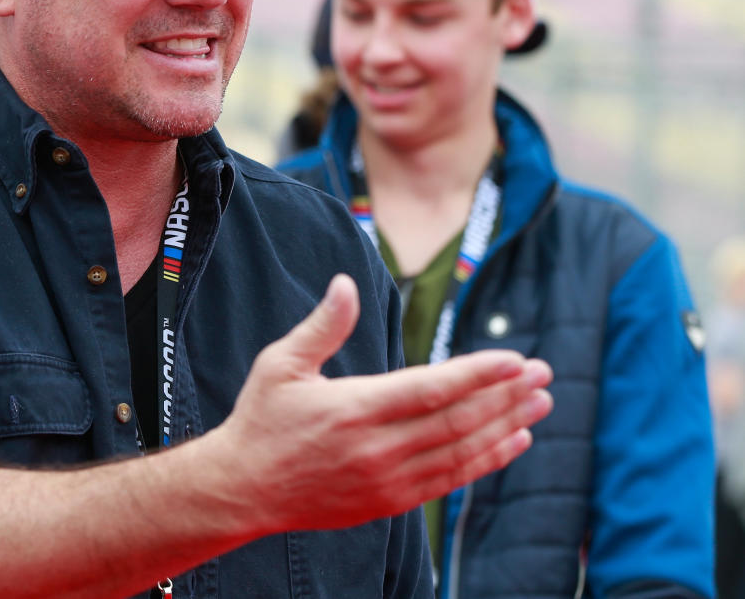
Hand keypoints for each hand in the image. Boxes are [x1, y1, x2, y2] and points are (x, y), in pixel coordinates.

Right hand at [212, 273, 552, 533]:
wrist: (243, 489)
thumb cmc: (261, 419)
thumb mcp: (281, 364)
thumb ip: (322, 326)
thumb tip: (346, 284)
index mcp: (352, 409)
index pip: (430, 390)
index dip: (477, 375)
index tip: (514, 360)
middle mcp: (376, 449)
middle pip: (457, 421)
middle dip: (505, 396)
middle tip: (543, 373)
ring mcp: (386, 480)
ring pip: (460, 452)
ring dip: (505, 426)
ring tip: (540, 403)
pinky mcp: (389, 502)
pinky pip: (449, 480)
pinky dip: (485, 461)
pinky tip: (512, 442)